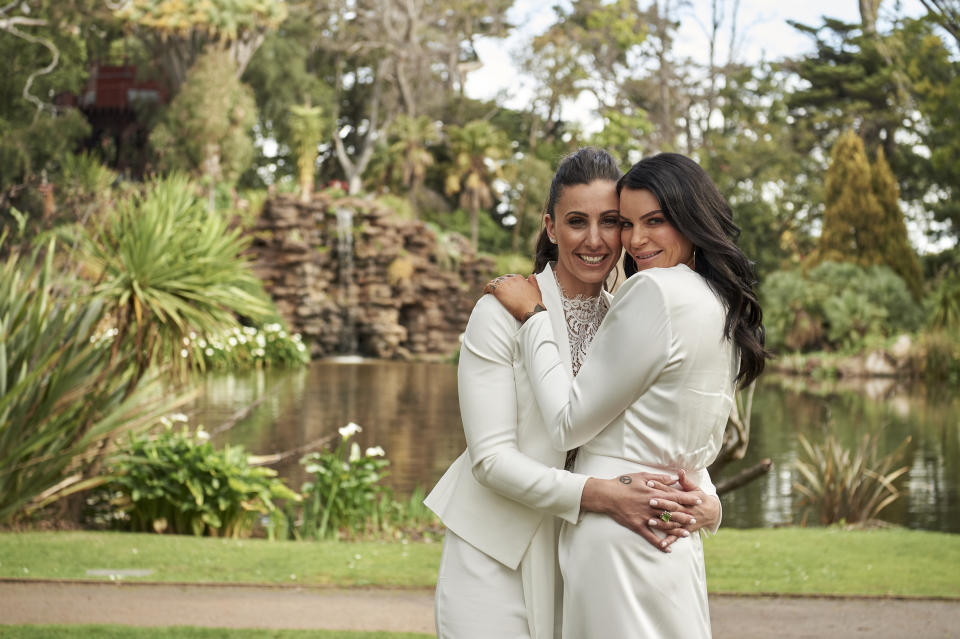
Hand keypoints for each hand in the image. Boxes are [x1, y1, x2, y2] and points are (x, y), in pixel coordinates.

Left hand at [483, 274, 543, 322]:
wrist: (531, 310)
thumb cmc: (534, 303)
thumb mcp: (536, 289)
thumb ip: (533, 281)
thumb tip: (532, 275)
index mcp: (520, 278)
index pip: (509, 277)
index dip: (506, 283)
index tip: (504, 289)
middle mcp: (512, 279)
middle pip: (501, 279)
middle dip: (499, 284)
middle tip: (496, 292)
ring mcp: (505, 284)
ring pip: (494, 282)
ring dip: (492, 286)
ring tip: (490, 292)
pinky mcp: (499, 290)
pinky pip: (489, 286)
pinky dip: (486, 289)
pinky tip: (486, 293)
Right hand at [581, 472, 705, 553]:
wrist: (607, 495)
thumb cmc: (623, 483)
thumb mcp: (642, 476)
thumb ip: (659, 478)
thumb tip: (674, 478)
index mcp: (654, 493)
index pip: (675, 497)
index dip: (688, 499)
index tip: (698, 500)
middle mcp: (651, 506)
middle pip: (672, 512)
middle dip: (685, 516)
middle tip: (695, 519)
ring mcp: (645, 517)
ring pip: (664, 525)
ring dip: (676, 530)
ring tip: (687, 533)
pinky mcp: (637, 525)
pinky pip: (650, 537)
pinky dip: (659, 543)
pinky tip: (667, 548)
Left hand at [644, 469, 720, 538]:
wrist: (712, 512)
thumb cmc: (700, 497)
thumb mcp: (694, 488)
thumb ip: (685, 481)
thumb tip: (680, 471)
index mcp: (686, 498)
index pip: (672, 491)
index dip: (661, 487)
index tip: (649, 483)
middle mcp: (686, 510)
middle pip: (672, 507)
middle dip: (661, 504)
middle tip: (650, 501)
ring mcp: (686, 521)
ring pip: (673, 522)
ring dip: (662, 523)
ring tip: (650, 522)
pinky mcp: (686, 530)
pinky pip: (677, 536)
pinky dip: (669, 541)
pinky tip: (661, 545)